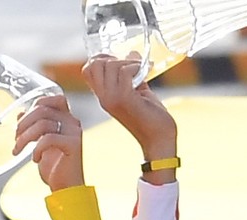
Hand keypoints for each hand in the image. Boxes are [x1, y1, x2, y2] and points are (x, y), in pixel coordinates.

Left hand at [13, 94, 84, 191]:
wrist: (67, 188)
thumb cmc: (55, 168)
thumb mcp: (39, 144)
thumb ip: (33, 127)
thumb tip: (20, 113)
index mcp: (67, 119)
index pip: (54, 100)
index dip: (37, 104)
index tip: (22, 122)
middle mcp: (73, 123)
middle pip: (43, 110)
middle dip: (23, 123)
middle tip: (15, 138)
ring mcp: (74, 133)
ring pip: (43, 124)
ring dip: (25, 137)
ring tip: (19, 150)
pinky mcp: (73, 145)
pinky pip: (48, 139)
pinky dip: (37, 148)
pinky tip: (35, 159)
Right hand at [84, 54, 177, 178]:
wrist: (159, 138)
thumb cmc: (152, 116)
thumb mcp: (138, 90)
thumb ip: (132, 73)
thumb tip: (132, 53)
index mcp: (103, 96)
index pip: (88, 69)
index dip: (102, 58)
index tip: (121, 60)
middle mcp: (104, 97)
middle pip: (94, 64)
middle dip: (114, 57)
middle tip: (132, 66)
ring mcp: (112, 98)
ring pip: (111, 65)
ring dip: (129, 62)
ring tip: (142, 70)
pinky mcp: (124, 98)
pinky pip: (125, 71)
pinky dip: (137, 67)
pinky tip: (147, 73)